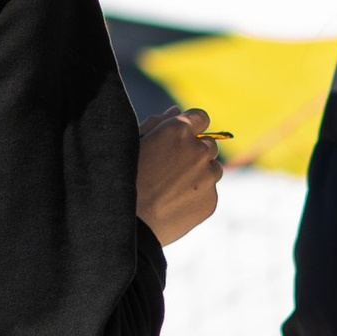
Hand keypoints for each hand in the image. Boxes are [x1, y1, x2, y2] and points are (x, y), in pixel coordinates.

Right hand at [136, 105, 224, 244]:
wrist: (127, 224)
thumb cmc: (123, 179)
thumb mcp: (133, 143)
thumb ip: (157, 123)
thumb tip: (176, 111)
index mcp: (179, 130)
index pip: (200, 117)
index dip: (190, 127)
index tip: (180, 140)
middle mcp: (199, 150)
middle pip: (209, 144)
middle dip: (195, 152)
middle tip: (172, 169)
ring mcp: (208, 177)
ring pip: (213, 168)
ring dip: (200, 173)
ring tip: (172, 188)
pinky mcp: (211, 201)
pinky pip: (209, 192)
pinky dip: (197, 195)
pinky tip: (174, 203)